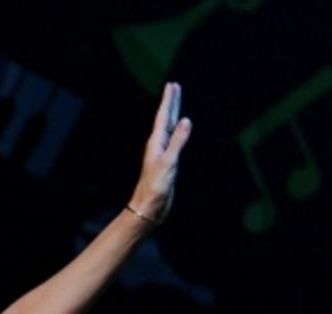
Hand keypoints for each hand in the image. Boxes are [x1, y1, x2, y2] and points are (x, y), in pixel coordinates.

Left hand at [129, 82, 192, 224]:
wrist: (148, 208)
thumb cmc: (155, 187)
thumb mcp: (168, 162)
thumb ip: (178, 141)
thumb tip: (186, 120)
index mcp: (156, 143)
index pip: (164, 117)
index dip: (169, 101)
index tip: (172, 85)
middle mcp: (158, 146)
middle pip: (166, 119)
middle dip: (171, 103)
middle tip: (174, 87)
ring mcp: (162, 154)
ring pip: (170, 129)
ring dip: (173, 115)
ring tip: (176, 103)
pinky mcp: (167, 163)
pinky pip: (174, 141)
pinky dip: (178, 131)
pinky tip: (179, 131)